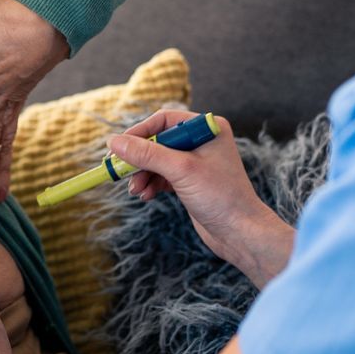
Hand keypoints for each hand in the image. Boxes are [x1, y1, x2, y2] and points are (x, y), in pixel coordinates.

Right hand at [113, 110, 294, 285]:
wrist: (240, 233)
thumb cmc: (220, 197)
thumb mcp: (180, 170)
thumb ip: (147, 154)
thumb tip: (113, 141)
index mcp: (207, 128)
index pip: (164, 120)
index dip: (140, 132)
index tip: (118, 146)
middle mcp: (202, 141)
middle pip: (158, 141)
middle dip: (139, 159)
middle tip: (119, 171)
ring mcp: (196, 162)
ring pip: (157, 161)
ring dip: (143, 174)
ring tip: (136, 190)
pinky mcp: (190, 181)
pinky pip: (162, 176)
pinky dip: (151, 184)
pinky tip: (146, 196)